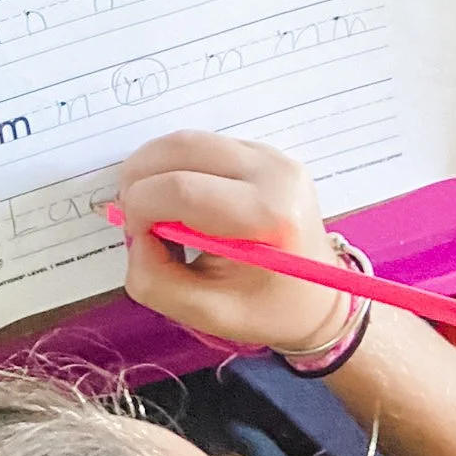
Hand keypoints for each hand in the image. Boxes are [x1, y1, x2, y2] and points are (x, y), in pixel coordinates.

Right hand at [117, 132, 350, 352]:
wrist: (321, 299)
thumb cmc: (268, 310)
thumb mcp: (208, 314)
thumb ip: (155, 280)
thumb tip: (136, 235)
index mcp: (268, 215)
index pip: (182, 189)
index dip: (141, 208)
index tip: (136, 235)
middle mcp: (273, 172)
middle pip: (179, 149)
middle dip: (139, 180)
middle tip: (135, 218)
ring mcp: (271, 155)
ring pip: (186, 141)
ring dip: (154, 170)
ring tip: (155, 210)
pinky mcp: (263, 151)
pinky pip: (201, 145)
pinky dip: (175, 167)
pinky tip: (180, 202)